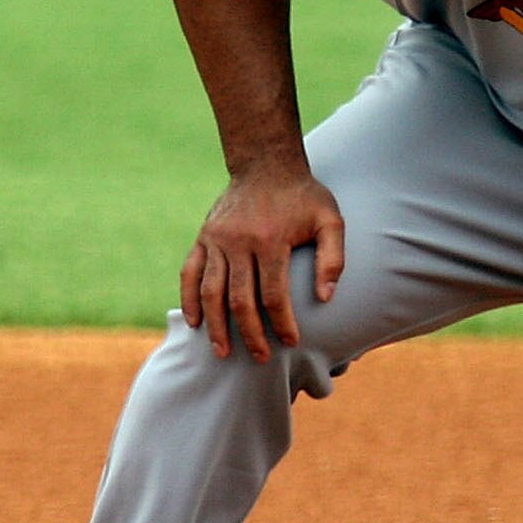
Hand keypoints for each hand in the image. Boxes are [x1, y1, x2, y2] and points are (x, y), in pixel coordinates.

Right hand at [183, 162, 344, 360]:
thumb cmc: (304, 197)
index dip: (282, 323)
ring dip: (216, 326)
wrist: (266, 164)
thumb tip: (325, 297)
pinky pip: (190, 273)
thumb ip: (333, 258)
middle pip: (239, 300)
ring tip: (223, 352)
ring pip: (211, 292)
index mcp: (270, 240)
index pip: (273, 295)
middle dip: (250, 334)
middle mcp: (238, 242)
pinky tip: (193, 323)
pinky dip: (189, 299)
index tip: (292, 342)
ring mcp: (216, 240)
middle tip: (262, 357)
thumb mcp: (330, 220)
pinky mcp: (204, 237)